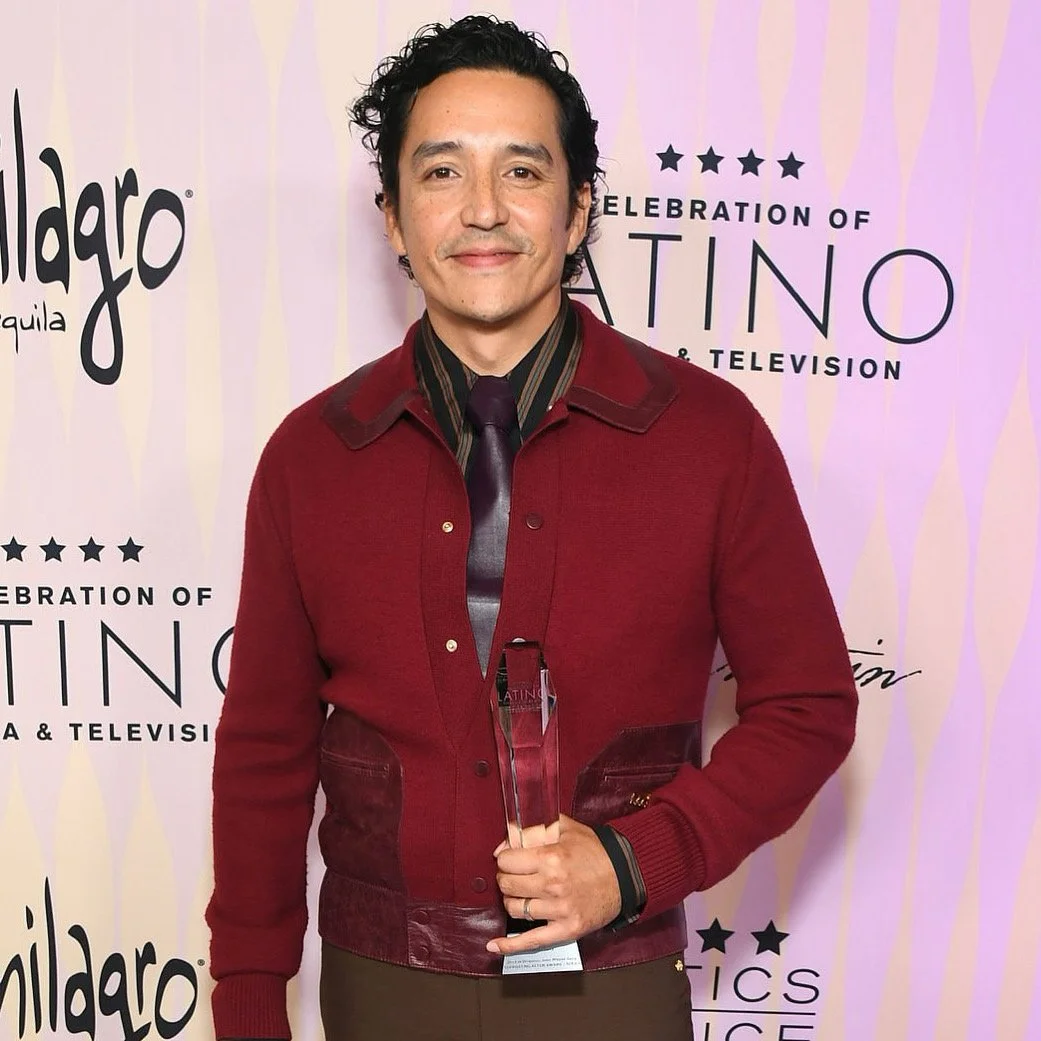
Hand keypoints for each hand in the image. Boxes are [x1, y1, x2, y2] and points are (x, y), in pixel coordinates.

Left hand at [487, 814, 620, 954]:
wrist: (624, 877)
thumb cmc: (594, 851)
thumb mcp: (566, 829)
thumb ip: (533, 829)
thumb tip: (504, 845)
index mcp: (551, 857)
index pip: (507, 861)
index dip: (505, 859)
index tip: (510, 859)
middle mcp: (552, 884)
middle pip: (507, 885)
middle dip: (506, 878)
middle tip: (515, 875)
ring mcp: (559, 910)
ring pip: (515, 908)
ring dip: (513, 900)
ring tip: (521, 894)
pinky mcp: (566, 930)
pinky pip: (531, 940)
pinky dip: (510, 945)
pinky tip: (494, 946)